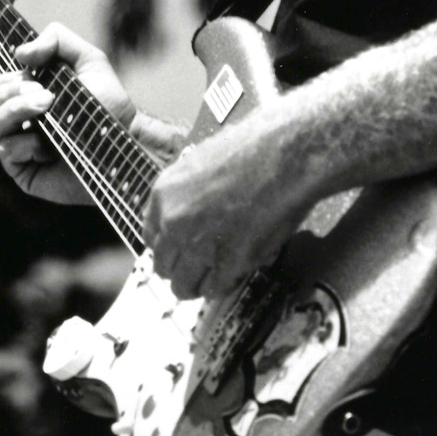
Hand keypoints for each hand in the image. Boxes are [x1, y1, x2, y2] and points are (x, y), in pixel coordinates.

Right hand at [0, 22, 186, 203]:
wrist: (128, 139)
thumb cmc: (109, 102)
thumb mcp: (89, 59)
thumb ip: (57, 40)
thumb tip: (19, 53)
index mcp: (27, 99)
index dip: (4, 80)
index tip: (30, 76)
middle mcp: (18, 124)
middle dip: (9, 94)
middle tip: (45, 93)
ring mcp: (20, 149)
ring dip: (12, 111)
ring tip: (45, 106)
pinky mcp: (26, 172)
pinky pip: (6, 152)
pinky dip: (23, 142)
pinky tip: (46, 143)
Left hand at [143, 117, 311, 298]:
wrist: (285, 155)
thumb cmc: (255, 146)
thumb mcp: (204, 162)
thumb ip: (188, 192)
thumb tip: (193, 210)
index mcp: (165, 193)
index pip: (151, 235)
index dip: (169, 244)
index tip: (180, 247)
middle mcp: (174, 222)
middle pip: (163, 264)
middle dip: (182, 265)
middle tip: (201, 263)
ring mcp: (198, 246)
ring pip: (183, 285)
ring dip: (198, 282)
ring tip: (216, 273)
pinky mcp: (226, 264)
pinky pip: (213, 289)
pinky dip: (223, 285)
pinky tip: (235, 271)